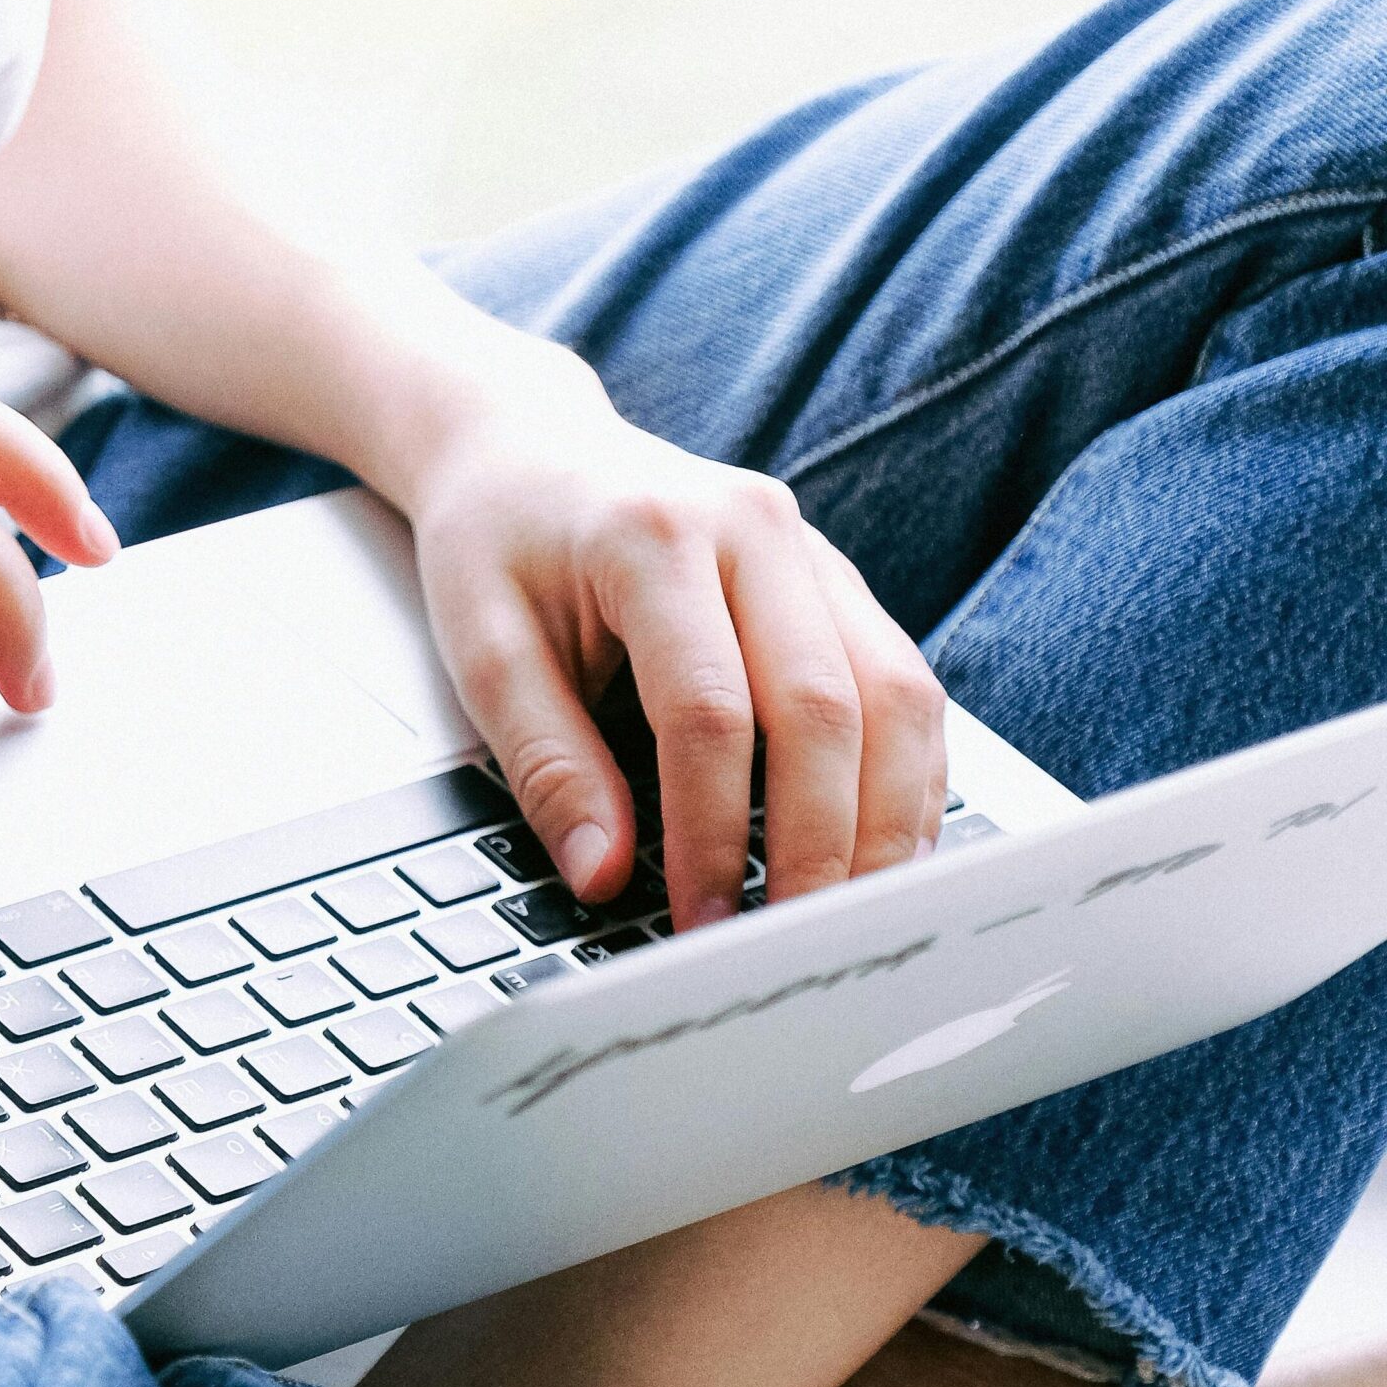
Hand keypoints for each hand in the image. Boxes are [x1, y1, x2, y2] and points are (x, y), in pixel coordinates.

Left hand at [404, 394, 945, 929]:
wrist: (526, 445)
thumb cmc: (497, 540)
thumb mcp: (484, 646)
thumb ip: (547, 762)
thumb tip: (604, 874)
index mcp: (654, 535)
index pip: (710, 711)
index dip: (713, 832)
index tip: (699, 921)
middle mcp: (754, 529)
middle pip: (828, 707)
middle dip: (820, 842)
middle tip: (790, 941)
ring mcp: (809, 548)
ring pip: (896, 694)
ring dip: (887, 818)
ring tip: (852, 914)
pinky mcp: (835, 578)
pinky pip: (902, 682)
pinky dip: (903, 775)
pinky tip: (879, 846)